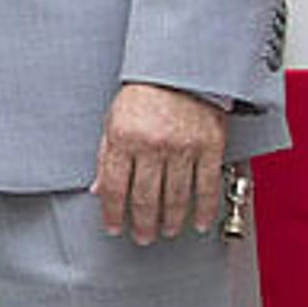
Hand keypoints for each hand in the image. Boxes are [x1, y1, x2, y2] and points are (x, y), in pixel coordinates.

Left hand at [91, 82, 226, 243]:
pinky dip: (203, 209)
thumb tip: (97, 191)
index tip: (112, 228)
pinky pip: (207, 186)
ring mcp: (183, 147)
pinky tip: (197, 223)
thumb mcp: (113, 120)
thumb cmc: (142, 93)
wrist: (179, 69)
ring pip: (176, 197)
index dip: (112, 212)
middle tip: (141, 237)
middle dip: (141, 223)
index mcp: (123, 138)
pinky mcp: (210, 147)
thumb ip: (105, 156)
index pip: (114, 186)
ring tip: (166, 231)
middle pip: (145, 197)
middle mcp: (152, 145)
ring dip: (170, 220)